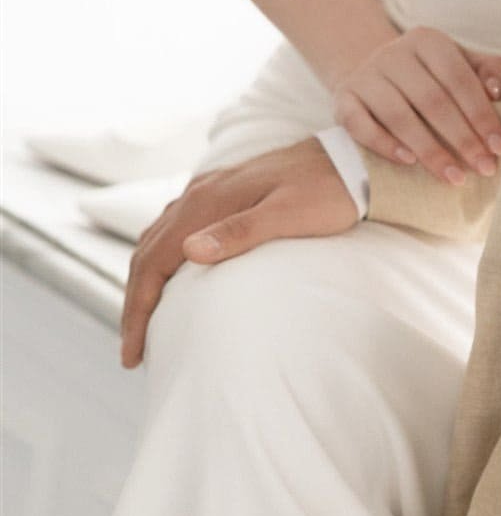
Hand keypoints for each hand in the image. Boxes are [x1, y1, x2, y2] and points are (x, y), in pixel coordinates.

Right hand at [120, 139, 356, 368]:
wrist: (352, 160)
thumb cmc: (327, 192)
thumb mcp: (289, 215)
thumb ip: (241, 232)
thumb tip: (189, 251)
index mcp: (208, 201)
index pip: (153, 260)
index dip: (138, 309)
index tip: (133, 354)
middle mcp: (200, 192)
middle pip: (147, 251)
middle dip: (134, 303)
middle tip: (132, 351)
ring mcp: (210, 189)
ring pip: (157, 238)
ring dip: (145, 280)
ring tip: (143, 321)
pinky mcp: (224, 191)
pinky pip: (174, 226)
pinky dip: (161, 257)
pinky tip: (170, 274)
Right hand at [330, 27, 500, 184]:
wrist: (371, 75)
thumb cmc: (429, 76)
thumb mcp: (461, 64)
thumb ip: (490, 71)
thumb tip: (497, 90)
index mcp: (428, 41)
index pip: (459, 79)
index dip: (481, 114)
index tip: (499, 147)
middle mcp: (394, 53)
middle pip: (432, 100)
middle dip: (462, 139)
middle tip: (484, 168)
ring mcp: (365, 75)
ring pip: (399, 116)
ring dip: (430, 150)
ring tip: (454, 177)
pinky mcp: (342, 99)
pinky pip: (361, 125)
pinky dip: (385, 145)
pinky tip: (409, 162)